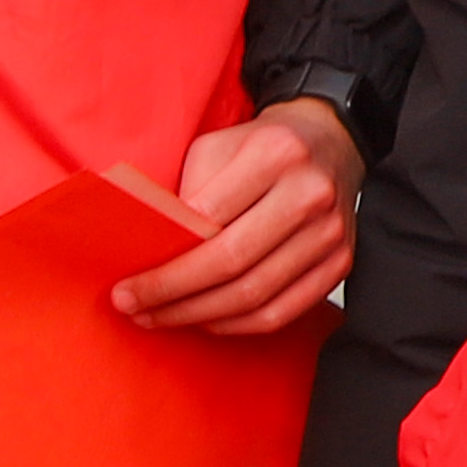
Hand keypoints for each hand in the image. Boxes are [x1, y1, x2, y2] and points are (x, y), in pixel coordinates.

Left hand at [116, 102, 365, 333]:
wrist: (328, 142)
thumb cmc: (262, 146)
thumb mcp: (214, 147)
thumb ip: (185, 193)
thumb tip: (151, 252)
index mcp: (275, 153)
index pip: (209, 220)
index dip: (164, 263)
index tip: (126, 285)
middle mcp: (310, 193)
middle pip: (232, 263)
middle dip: (174, 296)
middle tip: (135, 308)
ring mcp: (330, 233)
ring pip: (256, 296)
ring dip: (200, 315)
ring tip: (162, 317)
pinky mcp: (340, 263)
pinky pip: (282, 311)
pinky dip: (237, 323)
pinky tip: (206, 319)